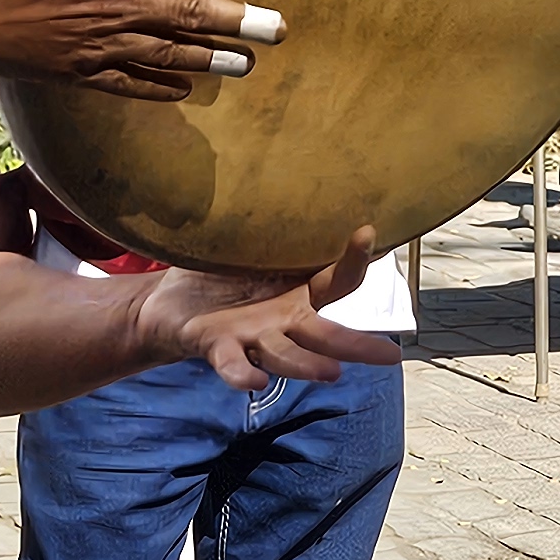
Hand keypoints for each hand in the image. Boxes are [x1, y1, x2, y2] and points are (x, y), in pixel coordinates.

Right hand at [0, 0, 281, 99]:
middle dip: (237, 23)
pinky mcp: (76, 72)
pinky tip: (183, 90)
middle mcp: (114, 5)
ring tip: (246, 64)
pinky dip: (159, 88)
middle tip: (278, 31)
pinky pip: (128, 84)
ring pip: (167, 54)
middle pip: (188, 14)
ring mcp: (97, 43)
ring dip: (210, 59)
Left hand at [134, 231, 404, 392]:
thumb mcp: (255, 251)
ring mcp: (253, 338)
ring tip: (332, 374)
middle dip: (359, 347)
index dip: (356, 259)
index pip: (338, 282)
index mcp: (298, 295)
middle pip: (327, 336)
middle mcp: (283, 322)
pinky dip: (242, 372)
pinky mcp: (218, 347)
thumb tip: (298, 177)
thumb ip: (280, 231)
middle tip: (391, 357)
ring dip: (308, 365)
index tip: (368, 229)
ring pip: (286, 355)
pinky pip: (232, 362)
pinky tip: (254, 382)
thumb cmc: (220, 278)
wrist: (168, 308)